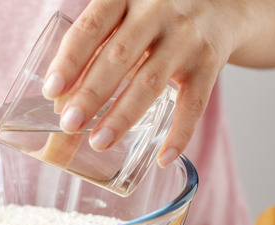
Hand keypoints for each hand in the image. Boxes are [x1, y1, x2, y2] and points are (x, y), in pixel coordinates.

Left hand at [42, 0, 244, 165]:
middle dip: (91, 94)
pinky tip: (163, 158)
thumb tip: (61, 103)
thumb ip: (95, 50)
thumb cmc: (154, 16)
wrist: (222, 4)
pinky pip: (194, 104)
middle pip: (119, 56)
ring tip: (99, 142)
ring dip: (122, 116)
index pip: (91, 27)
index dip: (69, 60)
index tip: (52, 91)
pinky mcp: (210, 62)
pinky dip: (179, 134)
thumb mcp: (124, 16)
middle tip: (69, 125)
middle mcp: (157, 11)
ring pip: (150, 82)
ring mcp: (186, 37)